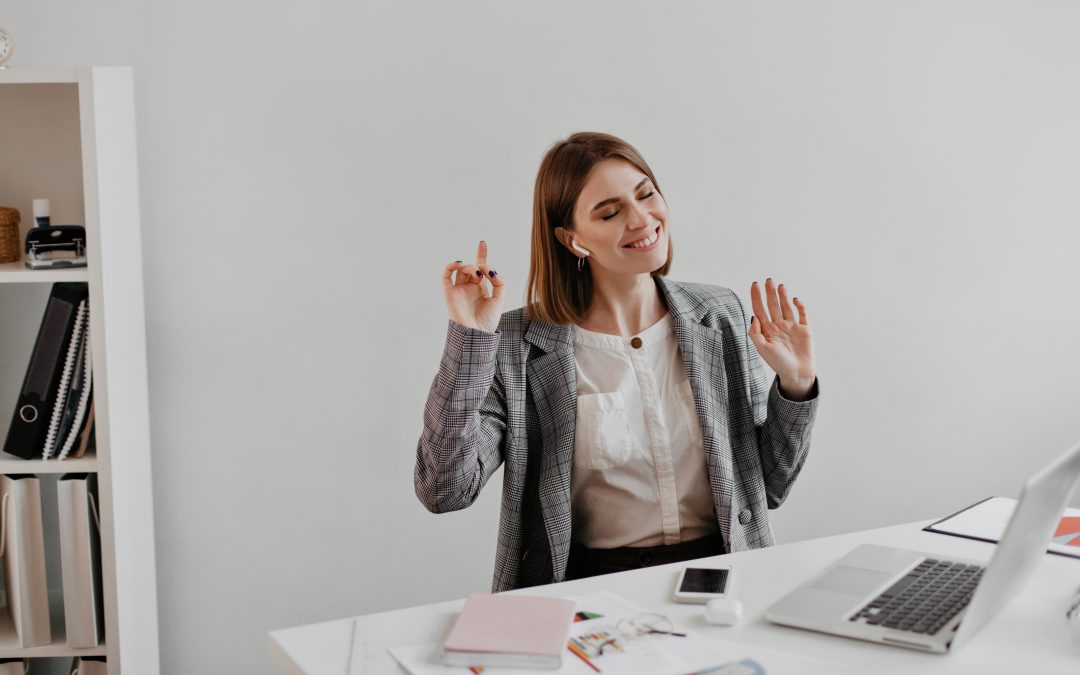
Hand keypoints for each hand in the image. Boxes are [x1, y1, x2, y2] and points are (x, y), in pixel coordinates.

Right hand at [442, 241, 504, 332]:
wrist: (476, 333)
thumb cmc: (488, 320)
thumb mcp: (499, 299)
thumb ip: (499, 282)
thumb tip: (491, 270)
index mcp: (481, 289)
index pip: (480, 268)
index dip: (481, 255)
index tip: (482, 243)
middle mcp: (469, 288)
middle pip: (472, 267)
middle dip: (480, 265)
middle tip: (486, 273)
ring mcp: (459, 290)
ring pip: (461, 270)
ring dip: (469, 267)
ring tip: (477, 274)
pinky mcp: (450, 293)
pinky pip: (446, 276)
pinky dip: (450, 267)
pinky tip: (458, 264)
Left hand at [748, 279, 815, 399]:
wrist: (797, 373)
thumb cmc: (778, 363)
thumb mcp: (762, 349)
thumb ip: (755, 333)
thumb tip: (753, 316)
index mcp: (767, 330)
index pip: (759, 309)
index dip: (756, 297)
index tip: (754, 285)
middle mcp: (778, 326)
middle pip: (772, 305)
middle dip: (770, 293)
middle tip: (768, 280)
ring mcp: (791, 326)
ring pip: (786, 307)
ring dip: (783, 296)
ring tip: (780, 285)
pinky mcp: (804, 329)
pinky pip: (802, 314)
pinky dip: (799, 306)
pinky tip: (794, 299)